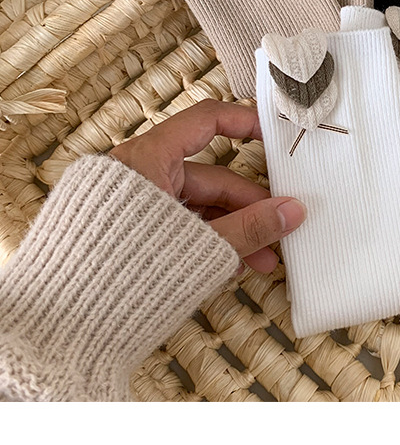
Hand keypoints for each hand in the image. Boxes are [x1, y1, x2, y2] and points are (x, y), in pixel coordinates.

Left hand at [109, 99, 303, 273]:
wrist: (63, 324)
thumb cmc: (114, 273)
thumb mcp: (196, 245)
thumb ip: (250, 227)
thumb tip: (291, 212)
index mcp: (147, 158)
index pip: (207, 121)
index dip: (245, 123)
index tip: (274, 134)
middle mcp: (140, 173)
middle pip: (211, 176)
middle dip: (250, 206)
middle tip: (281, 223)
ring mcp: (135, 204)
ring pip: (199, 207)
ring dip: (235, 231)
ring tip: (263, 258)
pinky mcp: (132, 231)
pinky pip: (181, 226)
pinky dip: (209, 242)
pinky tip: (234, 264)